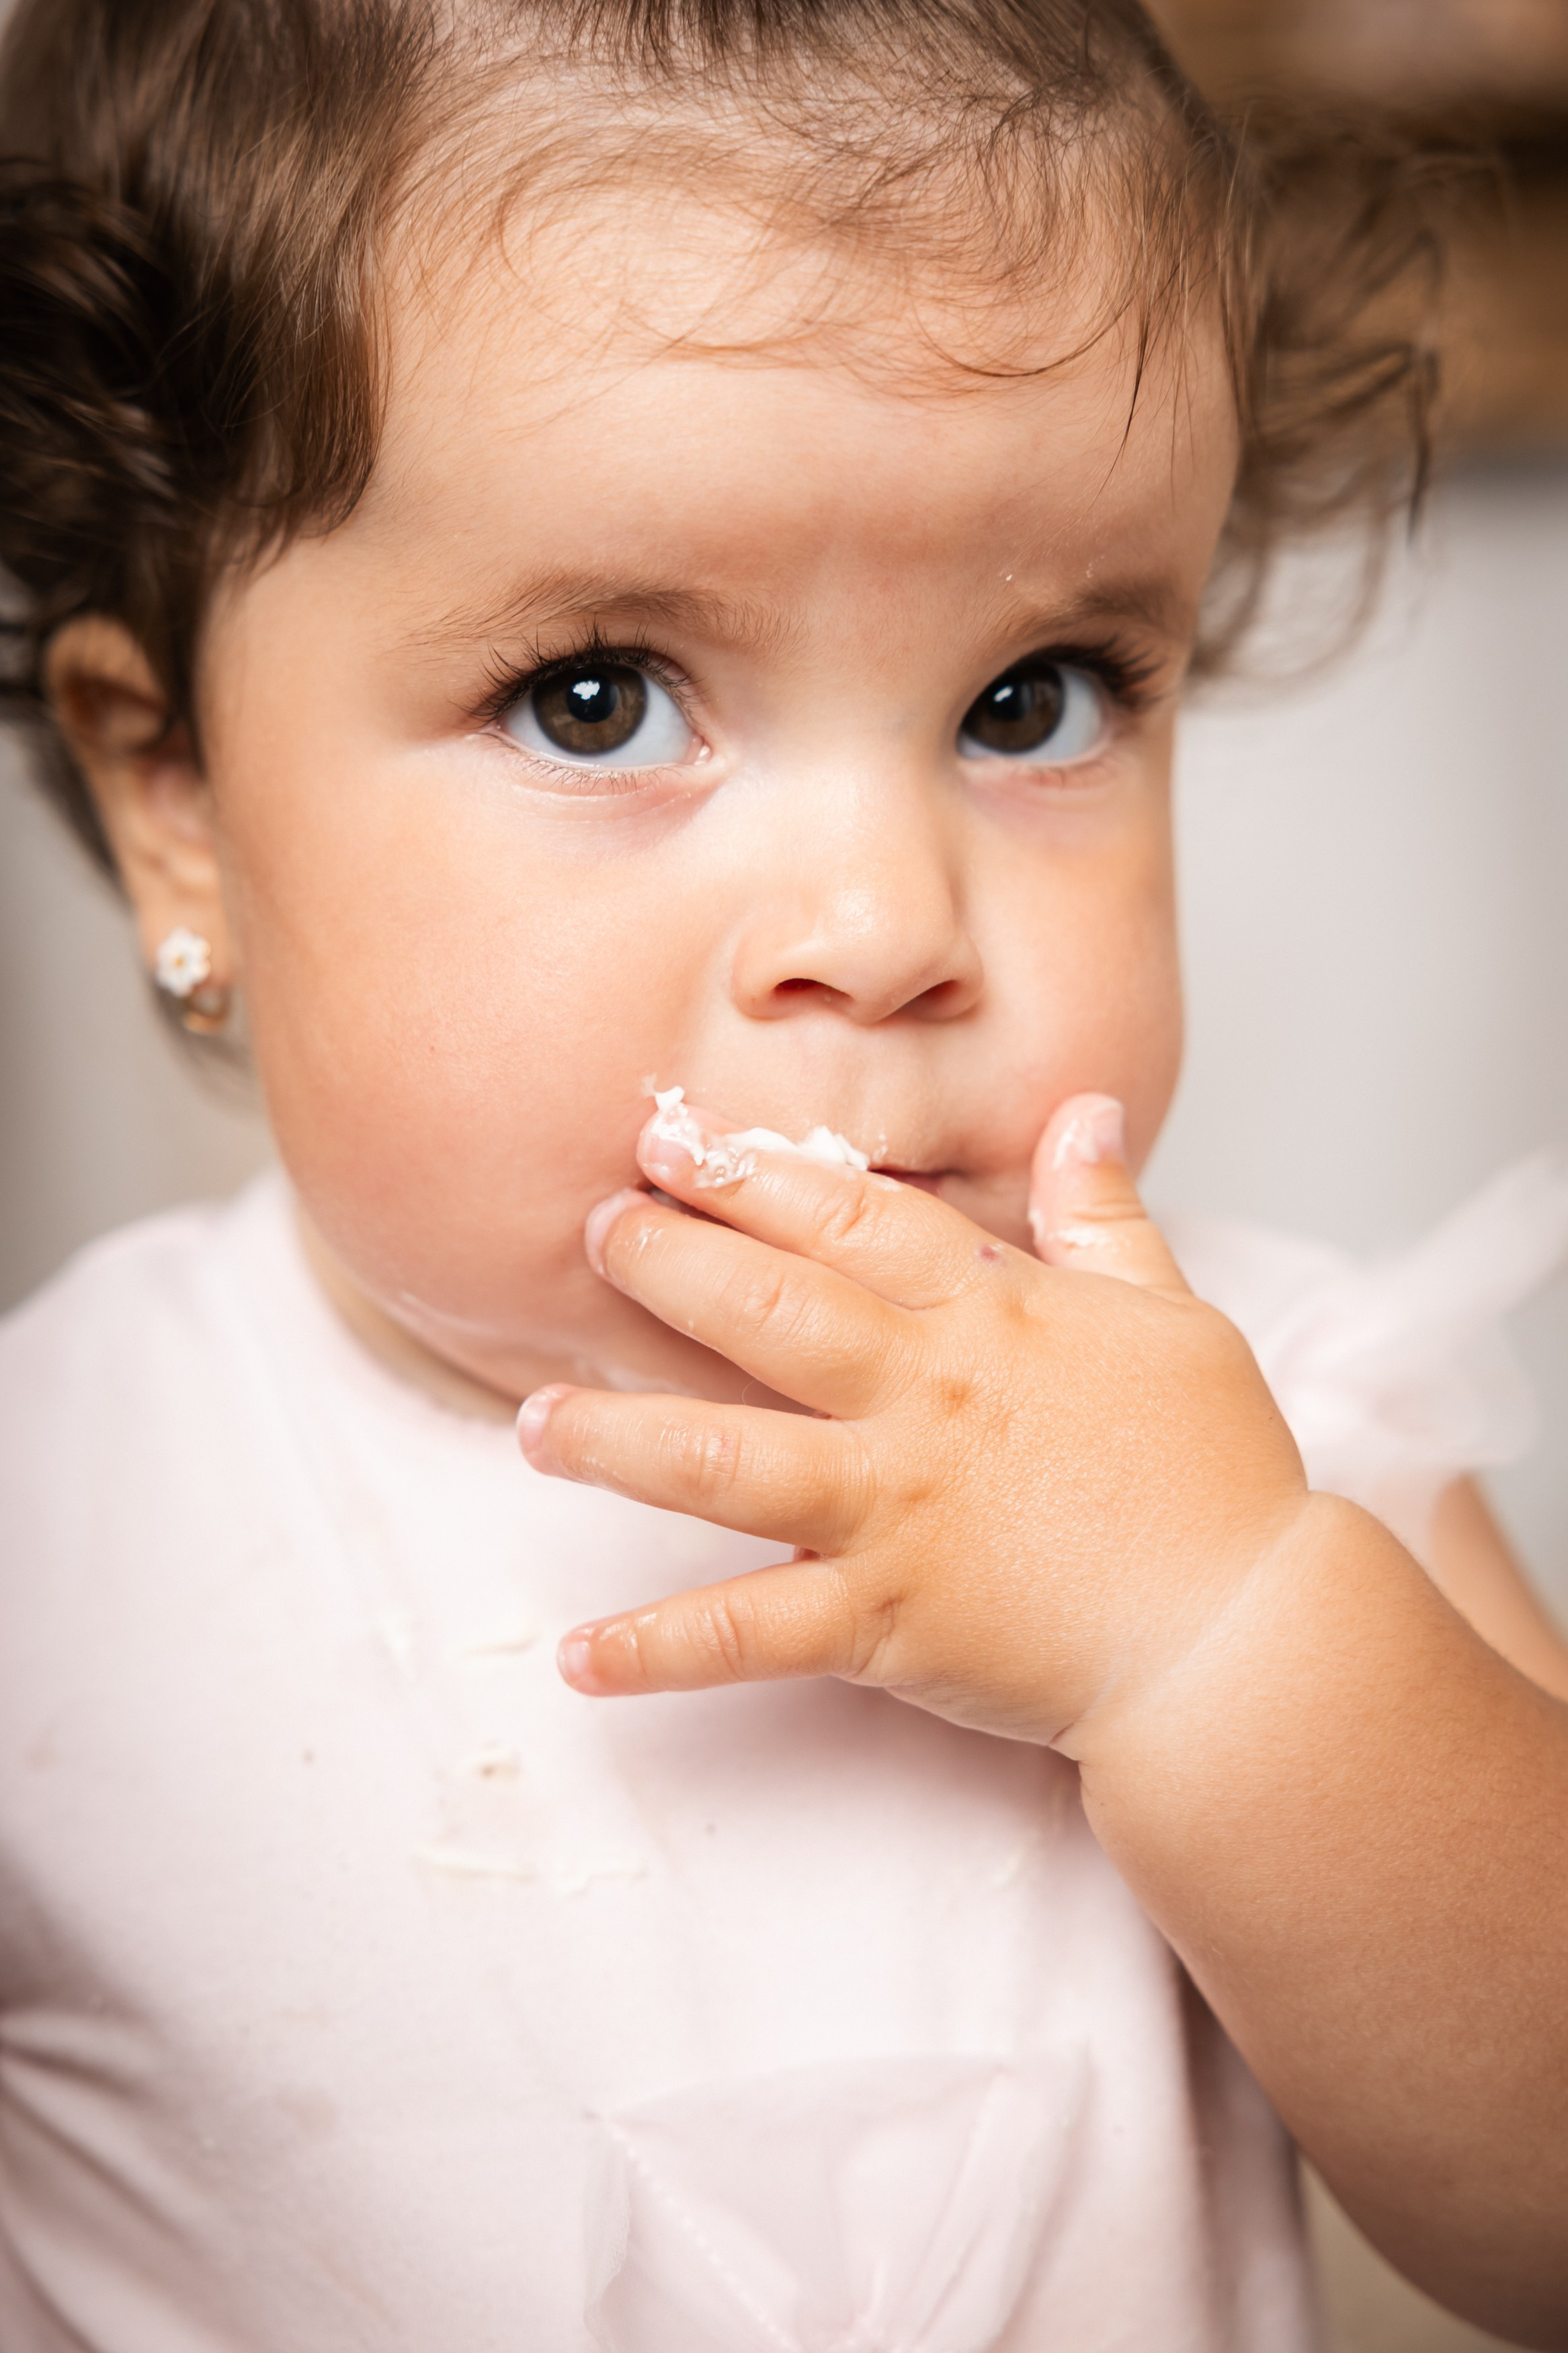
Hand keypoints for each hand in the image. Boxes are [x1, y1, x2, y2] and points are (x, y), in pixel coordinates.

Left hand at [519, 1095, 1311, 1747]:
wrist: (1244, 1636)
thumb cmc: (1215, 1475)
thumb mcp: (1172, 1317)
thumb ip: (1105, 1216)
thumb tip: (1086, 1109)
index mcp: (990, 1317)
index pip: (855, 1218)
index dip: (755, 1171)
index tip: (674, 1136)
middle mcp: (926, 1399)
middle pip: (770, 1310)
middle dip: (669, 1264)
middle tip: (591, 1232)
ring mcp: (897, 1510)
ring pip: (728, 1458)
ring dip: (620, 1439)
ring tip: (533, 1424)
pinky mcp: (885, 1620)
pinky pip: (751, 1632)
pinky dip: (661, 1649)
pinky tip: (579, 1657)